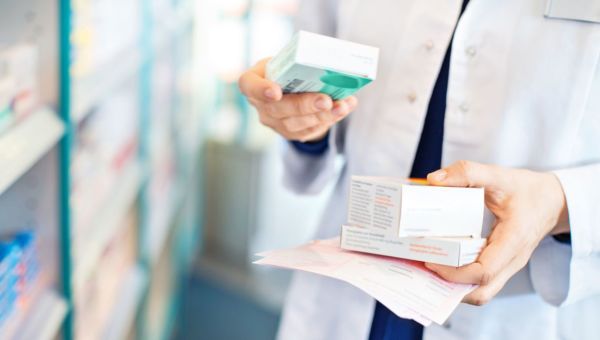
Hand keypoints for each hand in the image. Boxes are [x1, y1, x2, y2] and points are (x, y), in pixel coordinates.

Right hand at [238, 58, 357, 141]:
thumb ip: (299, 61)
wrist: (290, 89)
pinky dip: (330, 119)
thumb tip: (331, 62)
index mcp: (253, 81)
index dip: (261, 90)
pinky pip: (310, 130)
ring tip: (342, 106)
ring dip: (323, 115)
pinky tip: (344, 109)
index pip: (249, 85)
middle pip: (279, 109)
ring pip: (297, 123)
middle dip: (305, 105)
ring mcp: (275, 122)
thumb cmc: (287, 69)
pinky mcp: (291, 133)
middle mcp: (260, 105)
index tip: (276, 92)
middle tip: (326, 100)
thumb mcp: (286, 60)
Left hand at [424, 161, 568, 305]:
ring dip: (455, 286)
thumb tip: (434, 180)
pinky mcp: (502, 264)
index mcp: (513, 241)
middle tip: (426, 266)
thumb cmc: (527, 190)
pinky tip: (443, 263)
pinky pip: (482, 281)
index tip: (431, 260)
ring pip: (482, 291)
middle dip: (451, 287)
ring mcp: (508, 266)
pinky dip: (462, 279)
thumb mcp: (498, 175)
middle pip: (482, 292)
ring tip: (430, 267)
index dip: (454, 273)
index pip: (484, 271)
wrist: (553, 201)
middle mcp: (512, 260)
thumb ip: (467, 173)